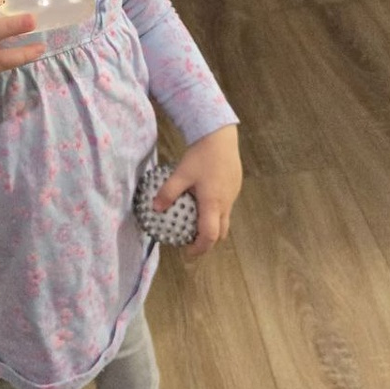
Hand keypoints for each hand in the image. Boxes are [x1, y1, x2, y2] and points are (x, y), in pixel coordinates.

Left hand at [153, 125, 241, 257]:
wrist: (220, 135)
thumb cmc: (201, 155)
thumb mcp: (181, 173)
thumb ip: (168, 192)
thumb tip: (154, 208)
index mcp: (212, 203)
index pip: (209, 235)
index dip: (199, 248)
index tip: (187, 252)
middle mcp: (225, 203)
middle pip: (220, 232)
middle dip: (206, 241)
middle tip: (191, 240)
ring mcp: (232, 195)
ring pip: (224, 219)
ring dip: (211, 225)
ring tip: (195, 221)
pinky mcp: (235, 186)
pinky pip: (226, 206)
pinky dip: (215, 211)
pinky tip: (203, 199)